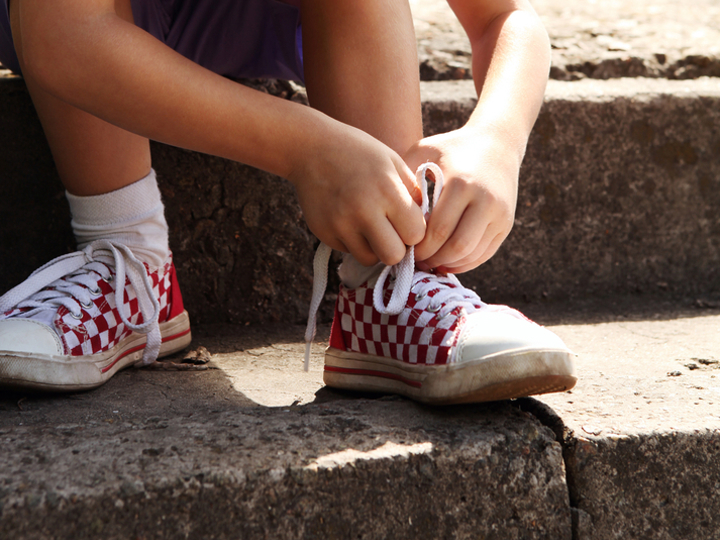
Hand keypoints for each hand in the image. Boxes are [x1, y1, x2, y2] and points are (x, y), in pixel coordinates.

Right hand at [289, 122, 424, 266]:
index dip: (414, 231)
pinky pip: (349, 251)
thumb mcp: (393, 162)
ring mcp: (341, 224)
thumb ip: (413, 194)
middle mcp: (364, 211)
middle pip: (394, 256)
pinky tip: (351, 221)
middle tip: (392, 232)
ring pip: (370, 259)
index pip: (416, 234)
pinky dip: (354, 243)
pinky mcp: (324, 233)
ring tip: (371, 227)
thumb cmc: (359, 153)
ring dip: (375, 248)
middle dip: (397, 247)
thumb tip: (427, 226)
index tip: (407, 221)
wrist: (311, 147)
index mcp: (388, 191)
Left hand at [404, 127, 518, 273]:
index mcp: (462, 184)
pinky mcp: (506, 224)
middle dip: (433, 259)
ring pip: (471, 254)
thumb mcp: (425, 151)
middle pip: (456, 247)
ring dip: (448, 264)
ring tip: (429, 262)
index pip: (437, 230)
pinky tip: (447, 261)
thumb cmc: (451, 148)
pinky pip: (484, 254)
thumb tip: (388, 214)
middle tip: (416, 261)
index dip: (419, 247)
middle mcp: (485, 201)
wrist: (497, 143)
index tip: (406, 249)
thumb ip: (406, 178)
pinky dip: (464, 263)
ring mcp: (500, 214)